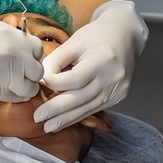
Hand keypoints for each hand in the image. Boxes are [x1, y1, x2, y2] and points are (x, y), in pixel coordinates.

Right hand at [0, 20, 43, 101]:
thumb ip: (8, 41)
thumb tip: (23, 55)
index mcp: (10, 33)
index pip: (37, 49)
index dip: (30, 59)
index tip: (20, 64)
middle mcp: (14, 49)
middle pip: (37, 70)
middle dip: (28, 77)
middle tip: (14, 79)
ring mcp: (7, 68)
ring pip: (30, 87)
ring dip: (21, 90)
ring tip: (5, 87)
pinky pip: (15, 97)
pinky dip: (10, 98)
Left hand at [33, 0, 147, 132]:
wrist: (124, 35)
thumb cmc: (96, 35)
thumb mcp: (74, 41)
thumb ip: (57, 60)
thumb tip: (41, 80)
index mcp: (103, 59)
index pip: (75, 79)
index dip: (55, 84)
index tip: (38, 84)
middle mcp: (113, 77)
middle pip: (81, 98)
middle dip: (57, 110)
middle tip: (38, 117)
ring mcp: (118, 89)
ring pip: (88, 108)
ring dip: (66, 119)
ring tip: (48, 127)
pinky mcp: (118, 96)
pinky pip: (95, 108)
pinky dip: (78, 115)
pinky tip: (64, 121)